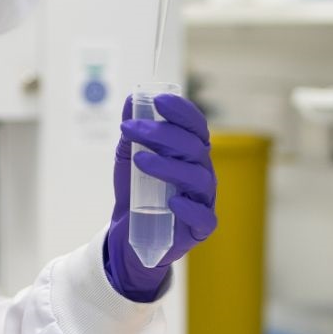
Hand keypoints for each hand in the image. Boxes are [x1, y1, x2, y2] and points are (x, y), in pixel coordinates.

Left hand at [104, 92, 217, 301]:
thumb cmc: (136, 191)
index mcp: (190, 152)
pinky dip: (188, 207)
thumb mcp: (129, 158)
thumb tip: (130, 100)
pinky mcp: (200, 227)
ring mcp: (203, 199)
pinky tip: (171, 200)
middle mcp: (202, 172)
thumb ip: (132, 132)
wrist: (129, 233)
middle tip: (132, 129)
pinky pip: (202, 216)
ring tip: (139, 161)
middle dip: (162, 134)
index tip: (158, 100)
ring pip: (198, 178)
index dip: (181, 111)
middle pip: (193, 147)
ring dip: (168, 166)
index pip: (195, 126)